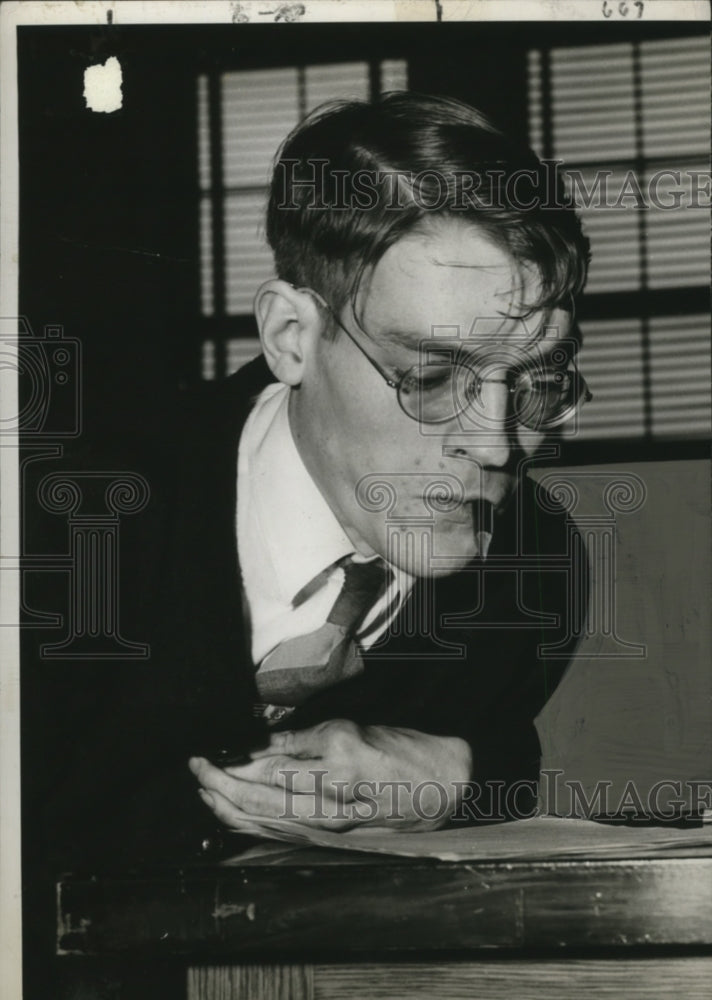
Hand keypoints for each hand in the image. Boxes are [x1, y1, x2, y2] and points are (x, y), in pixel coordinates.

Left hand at [189, 719, 472, 830]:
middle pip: (261, 795)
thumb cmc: (404, 750)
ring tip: (204, 791)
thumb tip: (258, 745)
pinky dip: (254, 827)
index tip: (208, 751)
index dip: (234, 760)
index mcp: (337, 754)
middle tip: (196, 768)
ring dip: (229, 807)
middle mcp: (332, 789)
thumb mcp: (354, 729)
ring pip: (268, 820)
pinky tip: (234, 820)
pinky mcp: (336, 835)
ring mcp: (334, 819)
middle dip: (221, 784)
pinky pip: (284, 834)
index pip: (270, 761)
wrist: (447, 784)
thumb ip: (304, 739)